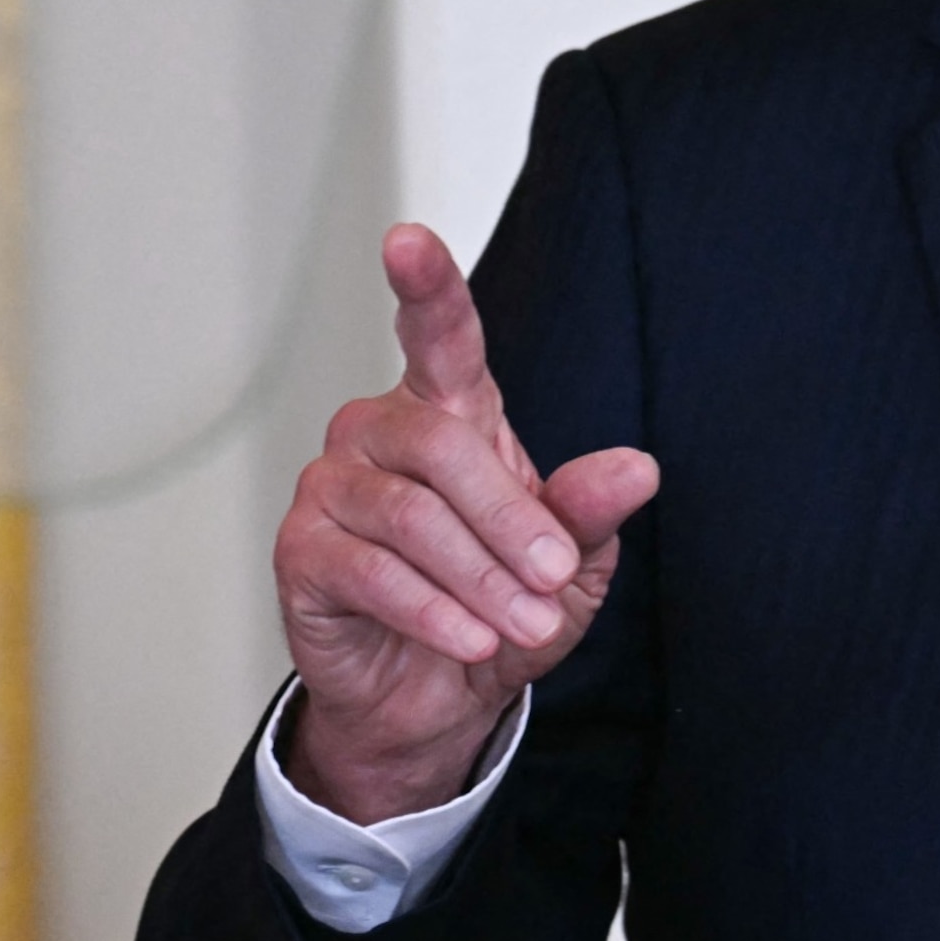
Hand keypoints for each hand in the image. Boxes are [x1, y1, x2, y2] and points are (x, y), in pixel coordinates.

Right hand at [273, 223, 659, 824]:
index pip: (438, 333)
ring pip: (411, 516)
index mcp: (448, 410)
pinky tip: (471, 641)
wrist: (432, 701)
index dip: (425, 284)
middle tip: (553, 581)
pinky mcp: (301, 551)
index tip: (407, 240)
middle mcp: (379, 431)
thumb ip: (591, 513)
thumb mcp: (568, 569)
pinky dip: (433, 612)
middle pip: (442, 445)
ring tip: (521, 628)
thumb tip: (638, 469)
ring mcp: (332, 488)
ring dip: (479, 580)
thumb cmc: (497, 608)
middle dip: (510, 521)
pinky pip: (370, 571)